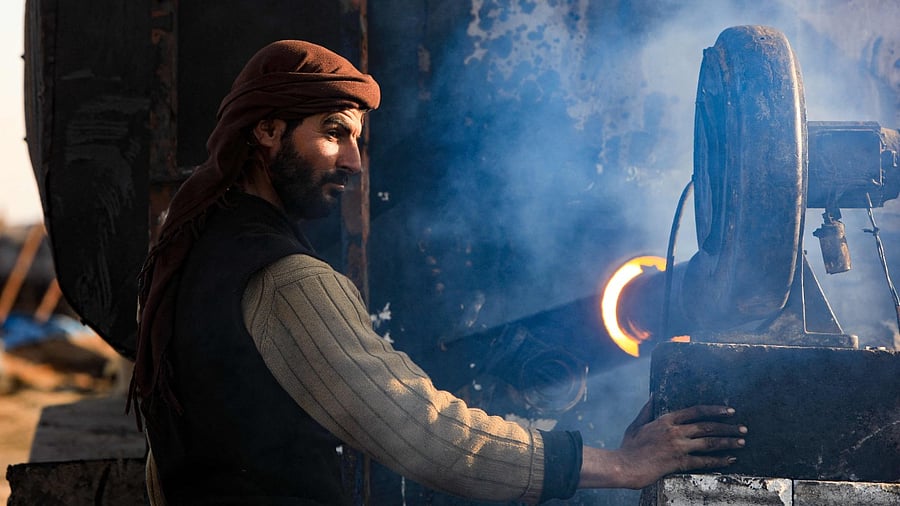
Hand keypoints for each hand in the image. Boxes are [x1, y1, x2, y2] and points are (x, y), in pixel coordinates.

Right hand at [579, 397, 746, 488]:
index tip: (728, 410)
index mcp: (665, 419)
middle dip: (727, 427)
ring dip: (728, 441)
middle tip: (742, 428)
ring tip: (742, 442)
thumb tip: (654, 394)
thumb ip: (647, 409)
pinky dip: (718, 460)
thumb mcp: (636, 424)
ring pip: (709, 442)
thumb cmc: (629, 447)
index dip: (714, 410)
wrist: (624, 466)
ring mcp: (677, 446)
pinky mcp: (678, 462)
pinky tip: (730, 459)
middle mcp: (674, 431)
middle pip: (707, 426)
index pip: (696, 411)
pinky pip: (703, 460)